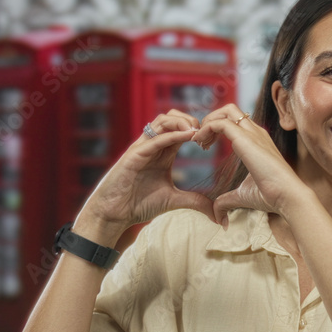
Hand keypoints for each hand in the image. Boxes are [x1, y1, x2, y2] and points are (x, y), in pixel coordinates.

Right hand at [75, 110, 215, 243]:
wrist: (115, 214)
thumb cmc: (139, 204)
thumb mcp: (174, 200)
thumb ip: (195, 201)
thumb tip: (217, 214)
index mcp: (162, 152)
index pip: (181, 129)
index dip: (198, 129)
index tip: (213, 139)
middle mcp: (153, 145)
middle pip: (172, 117)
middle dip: (191, 119)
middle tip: (206, 132)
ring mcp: (142, 147)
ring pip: (162, 120)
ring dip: (182, 121)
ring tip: (197, 130)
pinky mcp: (134, 154)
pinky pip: (155, 138)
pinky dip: (173, 134)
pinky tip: (189, 135)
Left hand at [192, 104, 305, 225]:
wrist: (287, 196)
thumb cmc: (271, 196)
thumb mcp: (243, 196)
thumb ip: (227, 201)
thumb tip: (217, 215)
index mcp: (257, 141)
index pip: (235, 122)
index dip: (216, 129)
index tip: (205, 147)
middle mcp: (255, 133)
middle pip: (230, 110)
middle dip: (211, 119)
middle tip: (200, 140)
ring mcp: (252, 133)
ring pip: (226, 111)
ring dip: (208, 122)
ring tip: (198, 141)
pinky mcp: (246, 139)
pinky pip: (221, 123)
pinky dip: (206, 128)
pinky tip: (200, 143)